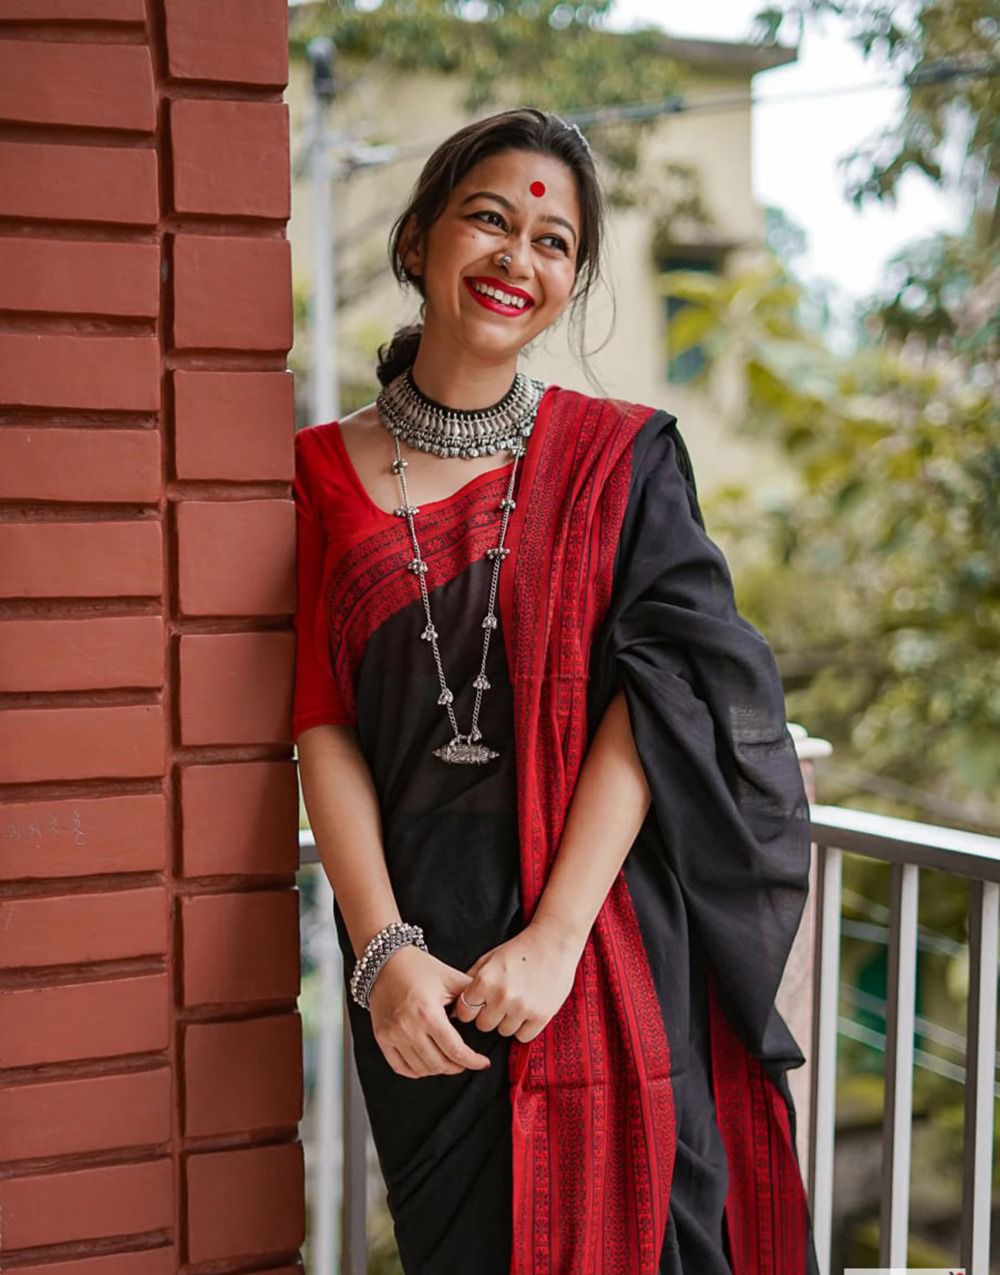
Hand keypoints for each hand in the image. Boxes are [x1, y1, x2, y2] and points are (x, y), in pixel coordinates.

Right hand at [368, 944, 493, 1078]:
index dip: (472, 1061)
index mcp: (427, 1012)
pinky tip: (427, 1064)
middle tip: (466, 1061)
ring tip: (448, 1060)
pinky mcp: (381, 1037)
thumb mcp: (450, 977)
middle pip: (439, 1063)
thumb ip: (471, 996)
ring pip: (421, 1069)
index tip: (482, 1063)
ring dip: (439, 1069)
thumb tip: (488, 1011)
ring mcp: (392, 1034)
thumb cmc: (417, 967)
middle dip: (458, 1066)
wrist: (385, 961)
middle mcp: (408, 1027)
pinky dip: (417, 1071)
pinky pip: (400, 1067)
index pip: (455, 1049)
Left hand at [450, 918, 584, 1042]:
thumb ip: (471, 980)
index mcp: (485, 980)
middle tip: (500, 1002)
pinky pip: (523, 1036)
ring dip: (507, 1021)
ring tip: (516, 1003)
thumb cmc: (520, 949)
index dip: (470, 1009)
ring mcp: (522, 1007)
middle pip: (483, 1025)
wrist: (554, 942)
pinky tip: (527, 1011)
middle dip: (489, 1015)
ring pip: (504, 1031)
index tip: (478, 1003)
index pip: (464, 1012)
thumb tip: (455, 1006)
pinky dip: (524, 1028)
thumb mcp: (489, 958)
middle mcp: (502, 996)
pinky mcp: (542, 1016)